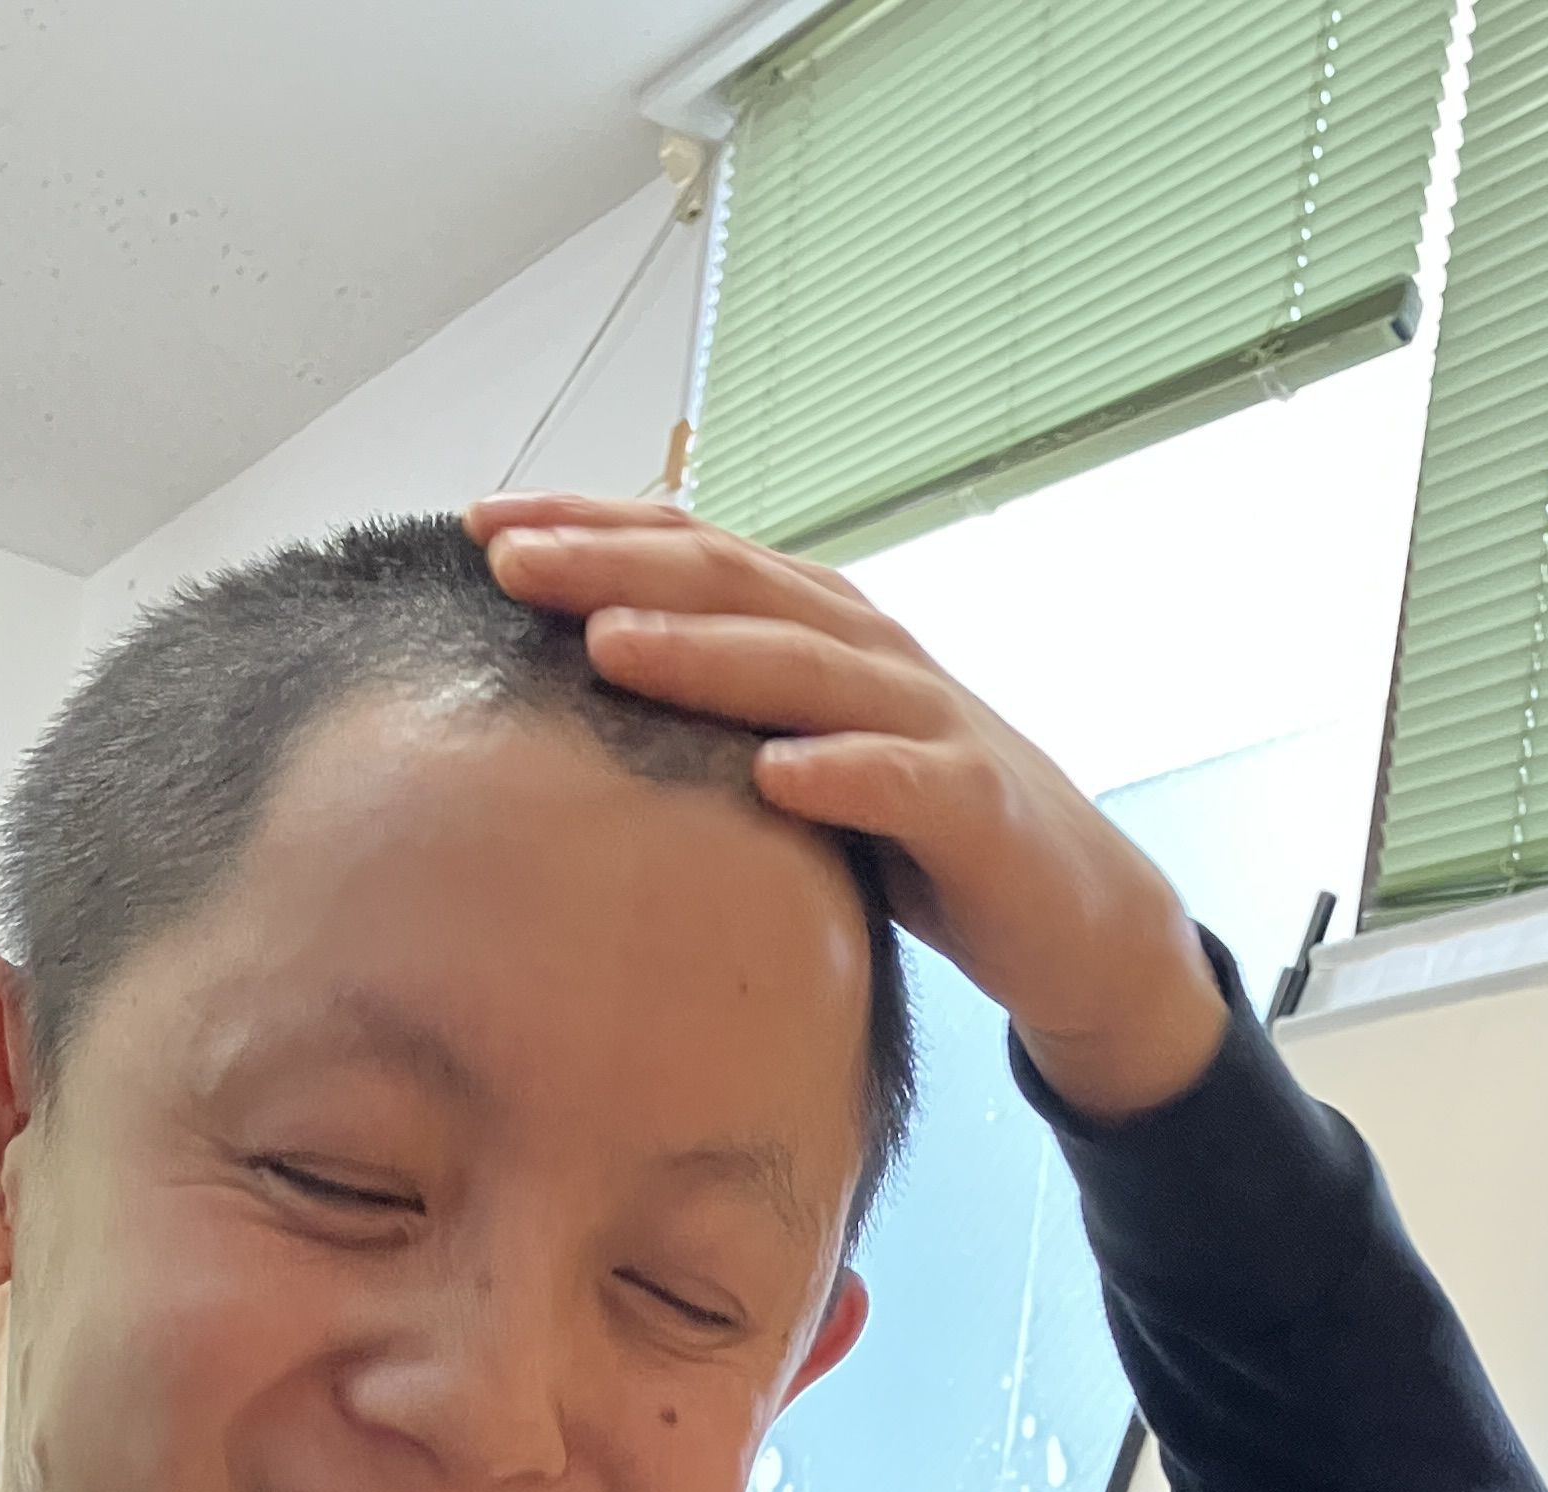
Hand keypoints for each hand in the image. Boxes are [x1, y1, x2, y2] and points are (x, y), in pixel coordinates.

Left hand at [467, 493, 1229, 1122]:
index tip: (478, 523)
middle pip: (731, 584)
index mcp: (814, 628)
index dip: (588, 527)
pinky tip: (777, 777)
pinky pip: (904, 782)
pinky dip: (843, 774)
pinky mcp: (974, 805)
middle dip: (616, 565)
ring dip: (707, 653)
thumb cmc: (914, 834)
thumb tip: (568, 699)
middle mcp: (866, 649)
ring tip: (612, 645)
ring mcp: (925, 720)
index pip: (690, 551)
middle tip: (509, 559)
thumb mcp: (797, 754)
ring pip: (804, 667)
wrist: (1069, 913)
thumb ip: (712, 716)